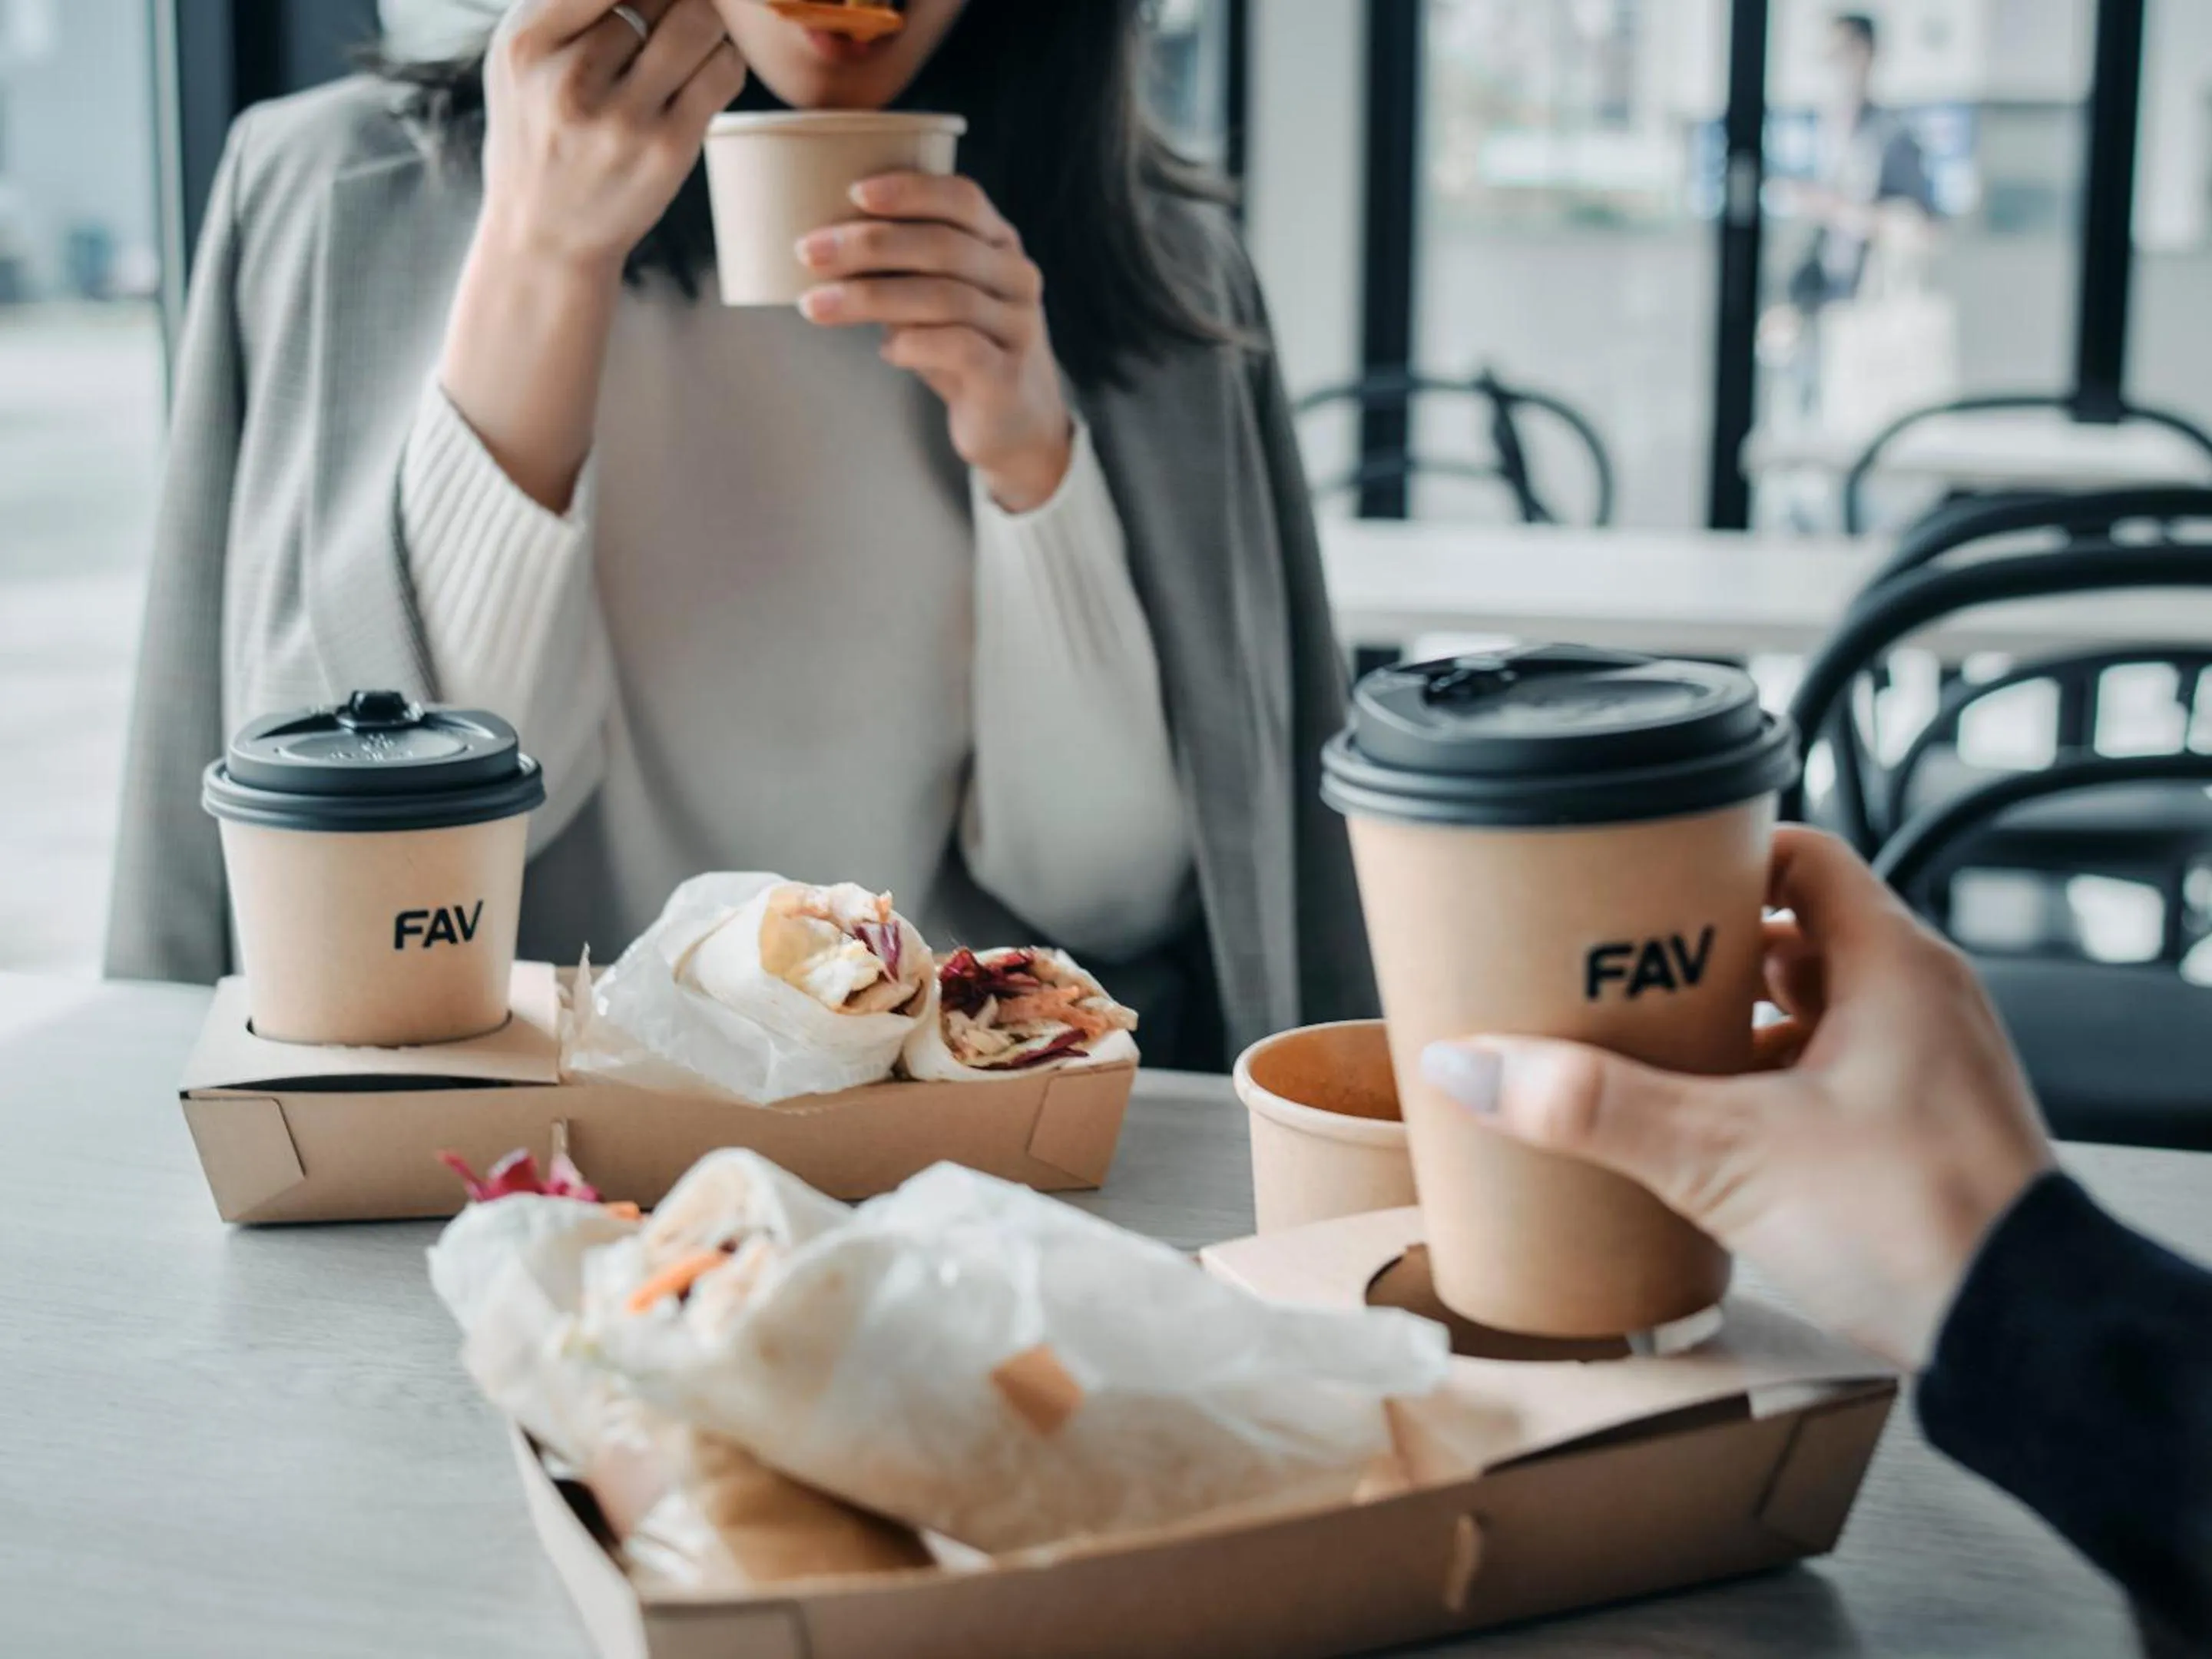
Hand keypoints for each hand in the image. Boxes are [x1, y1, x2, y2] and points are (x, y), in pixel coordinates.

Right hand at [441, 0, 744, 510]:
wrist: (545, 235)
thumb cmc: (539, 130)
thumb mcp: (523, 58)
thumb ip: (567, 3)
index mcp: (528, 42)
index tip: (653, 3)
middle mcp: (570, 78)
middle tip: (673, 18)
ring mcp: (622, 119)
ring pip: (699, 21)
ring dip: (707, 20)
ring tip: (692, 37)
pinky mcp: (667, 150)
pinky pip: (722, 71)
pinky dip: (725, 57)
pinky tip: (708, 67)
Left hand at [795, 173, 1073, 513]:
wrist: (1017, 426)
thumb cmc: (962, 351)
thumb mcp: (935, 299)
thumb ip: (901, 269)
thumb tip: (823, 243)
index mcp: (1000, 245)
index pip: (962, 199)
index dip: (910, 191)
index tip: (853, 193)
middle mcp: (1017, 278)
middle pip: (943, 246)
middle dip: (869, 244)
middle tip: (809, 251)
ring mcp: (1018, 327)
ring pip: (944, 298)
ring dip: (871, 298)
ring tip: (816, 305)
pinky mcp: (1007, 377)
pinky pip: (958, 348)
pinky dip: (912, 345)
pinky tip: (886, 352)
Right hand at [1419, 827, 2054, 1368]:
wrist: (2028, 1340)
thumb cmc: (1920, 1226)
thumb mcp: (1727, 1155)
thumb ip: (1596, 1107)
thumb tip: (1473, 1064)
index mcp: (1892, 965)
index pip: (1804, 855)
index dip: (1722, 855)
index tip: (1646, 876)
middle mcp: (1921, 1003)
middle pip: (1798, 937)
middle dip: (1706, 955)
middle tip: (1623, 969)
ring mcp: (1929, 1071)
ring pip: (1816, 1015)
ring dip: (1738, 1028)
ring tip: (1652, 1051)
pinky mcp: (1924, 1137)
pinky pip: (1835, 1080)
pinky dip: (1772, 1089)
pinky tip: (1713, 1130)